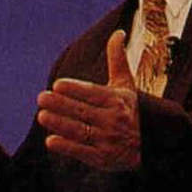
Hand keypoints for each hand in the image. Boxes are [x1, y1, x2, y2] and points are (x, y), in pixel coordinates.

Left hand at [38, 30, 139, 171]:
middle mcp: (113, 121)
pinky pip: (81, 152)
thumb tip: (118, 33)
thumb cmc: (130, 110)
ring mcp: (108, 141)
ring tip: (42, 116)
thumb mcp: (127, 85)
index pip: (92, 93)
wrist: (149, 145)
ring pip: (79, 131)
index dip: (74, 89)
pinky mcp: (102, 159)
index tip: (57, 85)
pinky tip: (50, 141)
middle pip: (82, 111)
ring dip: (59, 124)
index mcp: (117, 101)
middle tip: (41, 98)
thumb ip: (118, 60)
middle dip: (60, 105)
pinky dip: (66, 147)